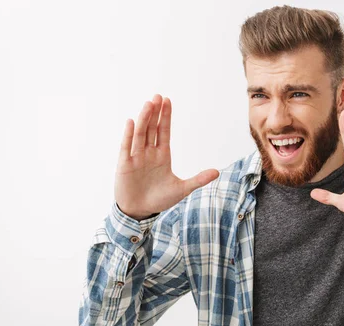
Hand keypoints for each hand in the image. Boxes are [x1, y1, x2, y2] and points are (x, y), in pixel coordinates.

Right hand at [114, 94, 218, 219]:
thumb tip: (217, 172)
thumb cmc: (159, 200)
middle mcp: (149, 153)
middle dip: (155, 113)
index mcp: (162, 155)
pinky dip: (129, 135)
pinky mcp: (125, 165)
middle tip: (158, 97)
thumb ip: (198, 180)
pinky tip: (131, 122)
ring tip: (148, 104)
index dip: (165, 117)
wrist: (140, 211)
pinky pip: (127, 147)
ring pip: (140, 134)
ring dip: (144, 119)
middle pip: (151, 128)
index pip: (163, 131)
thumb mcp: (182, 189)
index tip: (167, 101)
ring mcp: (136, 157)